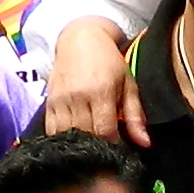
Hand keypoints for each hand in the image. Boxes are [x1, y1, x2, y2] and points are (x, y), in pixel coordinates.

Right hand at [42, 17, 147, 144]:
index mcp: (101, 92)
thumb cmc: (108, 62)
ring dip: (79, 147)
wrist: (79, 39)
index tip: (119, 151)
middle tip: (106, 154)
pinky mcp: (48, 103)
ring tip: (90, 150)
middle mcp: (78, 97)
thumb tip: (145, 144)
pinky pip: (52, 131)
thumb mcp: (128, 84)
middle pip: (86, 136)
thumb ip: (135, 116)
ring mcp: (61, 100)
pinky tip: (73, 143)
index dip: (113, 146)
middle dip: (97, 149)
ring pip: (67, 136)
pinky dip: (63, 140)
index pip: (105, 131)